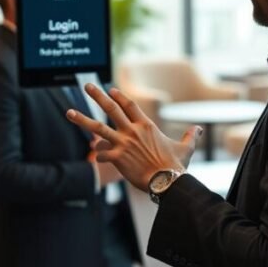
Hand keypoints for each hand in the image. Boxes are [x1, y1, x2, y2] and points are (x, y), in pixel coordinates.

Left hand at [65, 84, 201, 190]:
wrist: (167, 181)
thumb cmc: (176, 165)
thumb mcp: (185, 148)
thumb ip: (191, 136)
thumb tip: (199, 129)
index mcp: (147, 126)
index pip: (129, 105)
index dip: (119, 96)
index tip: (110, 89)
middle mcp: (132, 131)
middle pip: (111, 108)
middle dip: (97, 96)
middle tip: (87, 85)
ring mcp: (123, 143)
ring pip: (98, 127)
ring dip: (81, 119)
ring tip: (68, 111)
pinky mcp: (117, 157)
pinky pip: (101, 153)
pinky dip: (98, 153)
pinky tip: (99, 157)